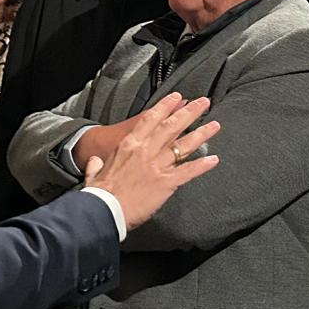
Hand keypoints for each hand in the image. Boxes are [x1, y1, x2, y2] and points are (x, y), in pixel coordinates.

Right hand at [84, 92, 220, 230]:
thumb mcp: (94, 174)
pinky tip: (214, 160)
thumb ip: (96, 166)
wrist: (103, 210)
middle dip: (189, 113)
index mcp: (128, 145)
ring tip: (214, 125)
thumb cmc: (98, 194)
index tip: (177, 98)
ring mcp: (156, 165)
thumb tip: (93, 161)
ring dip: (201, 134)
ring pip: (183, 145)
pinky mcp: (165, 182)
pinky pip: (187, 171)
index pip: (150, 119)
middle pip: (171, 126)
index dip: (165, 106)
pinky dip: (201, 166)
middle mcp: (144, 151)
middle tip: (203, 103)